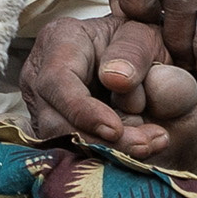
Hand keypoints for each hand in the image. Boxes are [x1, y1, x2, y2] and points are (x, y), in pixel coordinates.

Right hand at [16, 8, 196, 161]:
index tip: (116, 129)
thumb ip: (139, 54)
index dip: (83, 110)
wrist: (155, 81)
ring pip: (64, 144)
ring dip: (109, 152)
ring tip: (149, 144)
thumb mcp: (154, 41)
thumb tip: (117, 78)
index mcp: (61, 38)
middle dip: (101, 141)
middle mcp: (41, 74)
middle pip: (55, 120)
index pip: (57, 80)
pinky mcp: (55, 135)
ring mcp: (43, 108)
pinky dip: (107, 158)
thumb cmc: (148, 53)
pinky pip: (73, 156)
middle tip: (146, 144)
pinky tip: (139, 150)